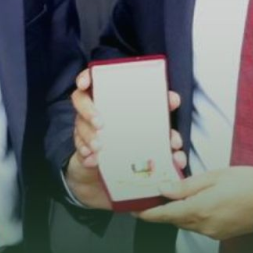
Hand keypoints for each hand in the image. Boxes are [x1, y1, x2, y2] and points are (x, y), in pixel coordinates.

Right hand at [64, 67, 185, 208]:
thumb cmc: (136, 140)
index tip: (85, 83)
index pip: (91, 81)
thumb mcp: (149, 125)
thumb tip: (173, 99)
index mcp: (108, 100)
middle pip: (81, 101)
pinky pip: (79, 151)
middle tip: (100, 124)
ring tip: (99, 147)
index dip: (86, 78)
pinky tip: (93, 160)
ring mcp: (85, 131)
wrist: (119, 174)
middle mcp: (93, 112)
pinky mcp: (83, 153)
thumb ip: (160, 111)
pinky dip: (87, 156)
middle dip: (89, 110)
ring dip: (89, 136)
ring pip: (80, 127)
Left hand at [136, 166, 252, 240]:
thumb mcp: (213, 176)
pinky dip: (191, 217)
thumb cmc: (246, 182)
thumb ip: (186, 185)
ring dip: (177, 213)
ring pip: (186, 224)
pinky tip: (193, 204)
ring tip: (171, 199)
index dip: (148, 213)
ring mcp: (213, 232)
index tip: (134, 210)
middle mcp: (204, 226)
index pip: (165, 215)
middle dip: (161, 211)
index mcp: (199, 210)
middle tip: (151, 198)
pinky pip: (199, 226)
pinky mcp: (221, 234)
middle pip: (174, 220)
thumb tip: (164, 189)